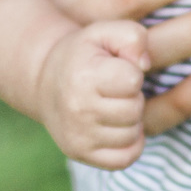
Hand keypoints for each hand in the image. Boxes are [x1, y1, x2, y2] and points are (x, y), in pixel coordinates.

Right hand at [38, 20, 151, 168]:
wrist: (45, 82)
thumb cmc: (83, 55)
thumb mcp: (104, 32)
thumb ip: (132, 37)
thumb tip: (144, 65)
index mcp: (83, 76)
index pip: (133, 80)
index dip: (131, 73)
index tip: (115, 70)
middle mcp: (78, 109)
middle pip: (134, 109)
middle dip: (131, 97)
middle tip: (113, 90)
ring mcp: (78, 136)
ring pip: (132, 134)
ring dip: (130, 120)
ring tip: (111, 106)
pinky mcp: (81, 154)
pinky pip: (126, 157)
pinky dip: (129, 144)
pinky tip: (116, 127)